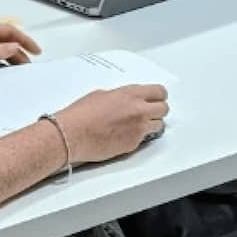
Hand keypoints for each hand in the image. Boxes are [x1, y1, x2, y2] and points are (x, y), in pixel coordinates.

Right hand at [52, 83, 169, 164]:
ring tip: (139, 125)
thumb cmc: (81, 115)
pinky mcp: (133, 144)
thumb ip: (121, 97)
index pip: (159, 92)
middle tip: (150, 112)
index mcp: (131, 94)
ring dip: (152, 124)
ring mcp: (138, 128)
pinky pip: (144, 139)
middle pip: (164, 109)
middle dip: (158, 110)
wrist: (72, 135)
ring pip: (159, 125)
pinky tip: (126, 134)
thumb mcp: (101, 95)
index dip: (158, 96)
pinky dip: (139, 137)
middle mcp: (138, 110)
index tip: (157, 98)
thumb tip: (126, 101)